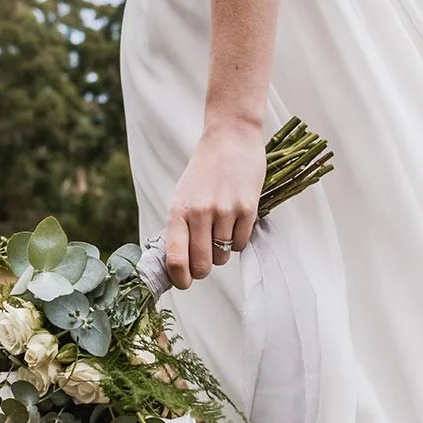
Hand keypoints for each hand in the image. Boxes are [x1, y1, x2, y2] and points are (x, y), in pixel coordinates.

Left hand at [165, 119, 265, 288]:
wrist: (230, 139)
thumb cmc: (203, 172)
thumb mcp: (182, 196)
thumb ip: (178, 227)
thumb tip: (176, 264)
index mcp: (178, 211)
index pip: (175, 258)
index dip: (179, 278)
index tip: (184, 283)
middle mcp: (199, 212)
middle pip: (202, 265)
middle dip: (203, 270)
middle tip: (205, 263)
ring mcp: (225, 211)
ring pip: (223, 256)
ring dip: (222, 252)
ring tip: (221, 229)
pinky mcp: (247, 208)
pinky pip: (241, 244)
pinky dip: (238, 241)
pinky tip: (235, 223)